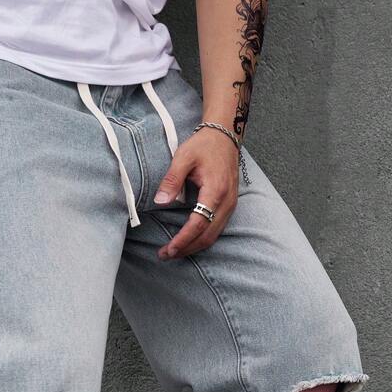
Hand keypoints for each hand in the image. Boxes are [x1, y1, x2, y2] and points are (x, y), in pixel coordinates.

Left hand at [154, 128, 239, 259]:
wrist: (225, 135)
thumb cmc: (204, 145)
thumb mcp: (183, 157)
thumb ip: (172, 180)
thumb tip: (161, 201)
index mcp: (215, 191)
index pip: (198, 223)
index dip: (183, 239)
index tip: (169, 249)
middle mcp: (226, 202)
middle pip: (207, 236)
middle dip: (186, 249)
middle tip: (165, 255)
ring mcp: (230, 206)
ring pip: (213, 236)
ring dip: (193, 247)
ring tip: (174, 252)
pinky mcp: (229, 206)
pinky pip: (216, 230)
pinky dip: (201, 240)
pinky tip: (188, 243)